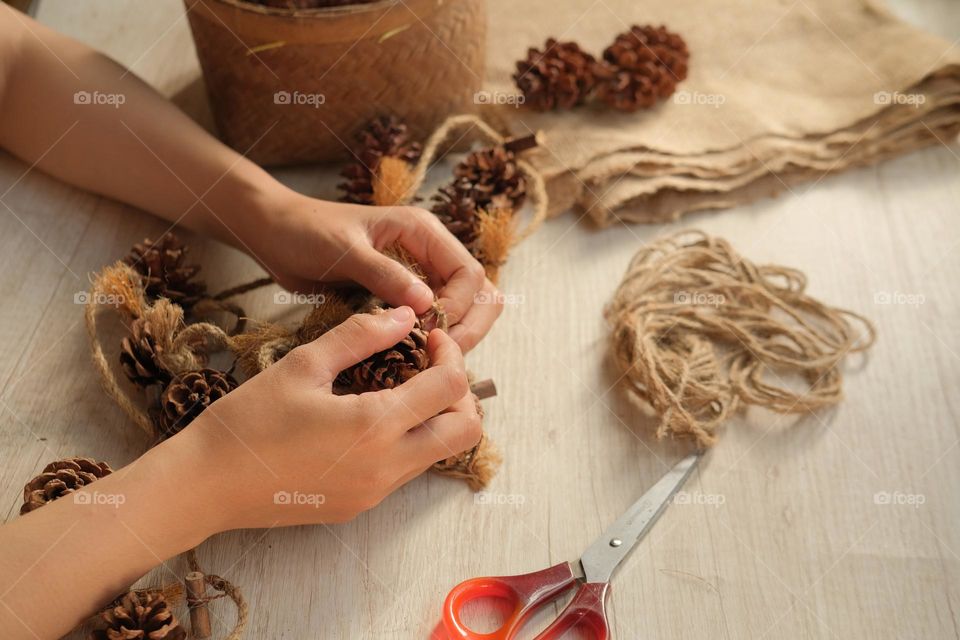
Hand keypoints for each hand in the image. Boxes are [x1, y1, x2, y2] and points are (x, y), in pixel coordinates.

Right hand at [172, 306, 480, 530]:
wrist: (205, 485)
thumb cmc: (248, 420)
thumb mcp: (303, 365)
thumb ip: (360, 336)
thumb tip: (405, 315)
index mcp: (375, 426)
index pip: (451, 388)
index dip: (451, 354)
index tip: (429, 338)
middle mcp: (386, 466)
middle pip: (465, 431)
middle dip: (460, 393)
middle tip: (430, 367)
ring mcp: (376, 492)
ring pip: (439, 453)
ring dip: (435, 418)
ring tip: (399, 388)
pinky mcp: (361, 505)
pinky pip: (407, 471)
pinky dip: (409, 441)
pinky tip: (372, 419)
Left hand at [247, 189, 502, 351]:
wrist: (274, 232)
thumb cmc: (305, 233)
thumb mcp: (344, 252)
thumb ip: (385, 275)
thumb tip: (427, 306)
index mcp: (423, 231)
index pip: (469, 274)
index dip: (459, 308)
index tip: (430, 334)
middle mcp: (429, 251)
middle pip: (479, 292)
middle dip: (469, 325)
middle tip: (440, 355)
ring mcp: (419, 274)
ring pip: (464, 309)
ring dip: (456, 335)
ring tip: (428, 359)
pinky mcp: (404, 294)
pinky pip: (435, 319)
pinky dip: (434, 339)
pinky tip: (415, 358)